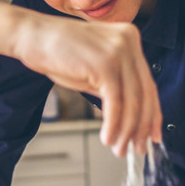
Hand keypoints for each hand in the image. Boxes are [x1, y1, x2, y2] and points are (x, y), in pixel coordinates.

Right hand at [10, 13, 160, 155]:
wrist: (31, 36)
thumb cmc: (57, 53)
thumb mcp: (94, 69)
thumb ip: (114, 86)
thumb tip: (131, 118)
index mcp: (130, 38)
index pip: (148, 83)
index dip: (152, 113)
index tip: (152, 135)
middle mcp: (129, 41)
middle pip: (145, 93)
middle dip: (142, 126)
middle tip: (137, 148)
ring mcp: (119, 51)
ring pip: (132, 101)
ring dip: (126, 130)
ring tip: (119, 149)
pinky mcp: (106, 64)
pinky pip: (116, 103)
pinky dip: (113, 125)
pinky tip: (107, 139)